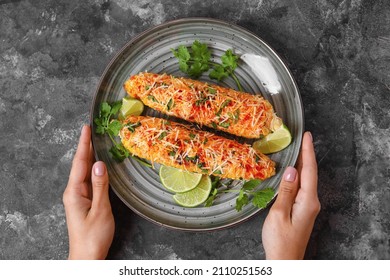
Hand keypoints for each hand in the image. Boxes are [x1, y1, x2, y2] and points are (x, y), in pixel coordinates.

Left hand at [63, 125, 114, 259]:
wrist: (87, 255)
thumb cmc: (93, 236)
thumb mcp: (100, 210)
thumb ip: (100, 185)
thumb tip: (99, 164)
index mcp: (74, 192)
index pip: (80, 163)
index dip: (84, 145)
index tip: (86, 128)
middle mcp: (74, 192)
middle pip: (80, 164)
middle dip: (85, 146)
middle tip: (91, 129)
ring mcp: (78, 196)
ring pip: (84, 171)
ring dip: (89, 156)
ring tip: (94, 141)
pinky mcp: (84, 201)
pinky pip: (88, 180)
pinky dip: (93, 168)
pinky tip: (97, 164)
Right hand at [262, 132, 319, 258]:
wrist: (284, 261)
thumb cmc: (279, 240)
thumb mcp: (279, 214)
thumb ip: (286, 191)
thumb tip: (292, 170)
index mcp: (308, 201)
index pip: (309, 171)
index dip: (308, 152)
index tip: (307, 136)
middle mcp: (311, 202)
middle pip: (310, 174)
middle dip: (306, 155)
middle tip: (302, 138)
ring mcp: (308, 207)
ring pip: (306, 180)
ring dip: (302, 164)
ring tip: (297, 150)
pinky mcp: (302, 210)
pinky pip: (302, 188)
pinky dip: (298, 175)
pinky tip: (293, 172)